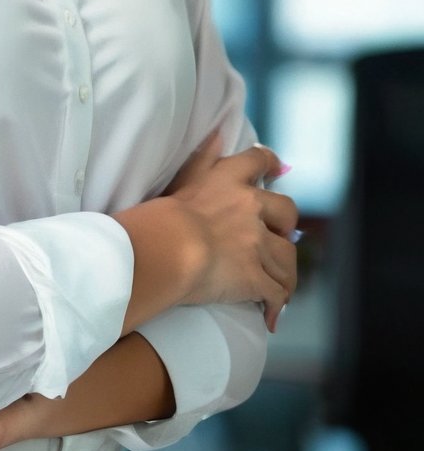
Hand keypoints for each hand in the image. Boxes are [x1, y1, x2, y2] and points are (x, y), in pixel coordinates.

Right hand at [162, 133, 298, 332]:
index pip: (259, 161)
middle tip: (275, 238)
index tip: (276, 169)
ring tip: (275, 286)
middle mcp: (251, 207)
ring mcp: (257, 243)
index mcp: (230, 180)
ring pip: (287, 258)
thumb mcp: (183, 179)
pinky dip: (276, 304)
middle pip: (287, 211)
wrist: (167, 248)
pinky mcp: (257, 277)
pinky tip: (270, 315)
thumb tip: (217, 135)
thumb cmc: (162, 214)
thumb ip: (203, 159)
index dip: (271, 165)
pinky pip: (277, 293)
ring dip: (283, 272)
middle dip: (285, 226)